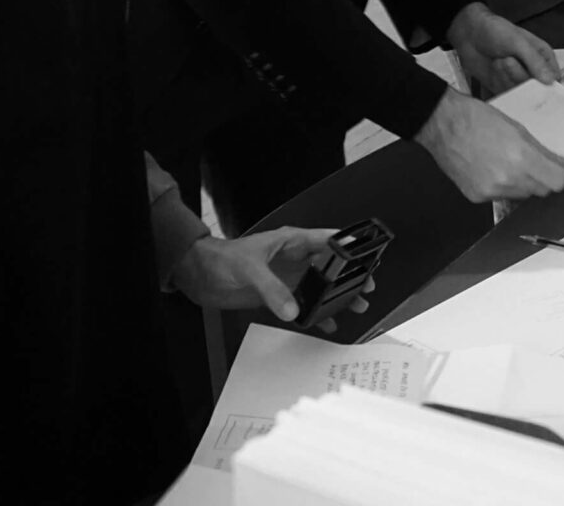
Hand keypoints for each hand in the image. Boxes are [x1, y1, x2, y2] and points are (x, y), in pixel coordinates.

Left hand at [169, 228, 372, 332]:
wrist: (198, 275)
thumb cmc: (220, 259)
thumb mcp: (250, 269)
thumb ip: (272, 289)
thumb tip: (292, 308)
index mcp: (291, 241)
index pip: (327, 240)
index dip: (347, 248)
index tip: (363, 259)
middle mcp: (293, 258)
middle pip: (329, 265)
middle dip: (349, 276)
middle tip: (365, 286)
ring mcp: (286, 277)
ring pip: (319, 286)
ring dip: (335, 296)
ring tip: (354, 306)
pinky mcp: (278, 295)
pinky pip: (302, 304)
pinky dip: (314, 314)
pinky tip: (325, 323)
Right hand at [415, 89, 563, 201]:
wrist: (442, 124)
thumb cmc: (475, 117)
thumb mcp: (517, 127)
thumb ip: (538, 149)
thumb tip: (555, 163)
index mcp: (520, 157)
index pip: (559, 181)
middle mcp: (507, 178)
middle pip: (543, 190)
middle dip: (549, 179)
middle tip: (547, 166)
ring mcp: (491, 190)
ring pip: (523, 195)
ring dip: (527, 183)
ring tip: (516, 165)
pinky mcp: (477, 196)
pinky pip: (501, 197)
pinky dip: (505, 186)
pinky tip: (496, 170)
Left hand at [448, 2, 558, 98]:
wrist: (468, 34)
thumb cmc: (495, 30)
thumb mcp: (518, 42)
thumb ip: (535, 61)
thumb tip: (550, 80)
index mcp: (543, 57)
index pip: (554, 79)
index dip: (549, 87)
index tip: (537, 85)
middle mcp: (533, 70)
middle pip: (536, 88)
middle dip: (519, 75)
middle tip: (507, 60)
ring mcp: (517, 79)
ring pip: (520, 92)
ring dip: (506, 77)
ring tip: (498, 60)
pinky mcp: (503, 86)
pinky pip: (506, 94)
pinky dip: (499, 83)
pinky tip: (494, 69)